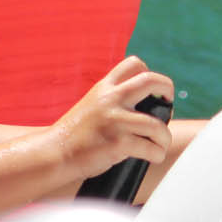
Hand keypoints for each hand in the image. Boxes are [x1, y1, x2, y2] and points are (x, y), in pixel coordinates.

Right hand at [55, 57, 172, 179]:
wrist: (53, 152)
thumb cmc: (74, 135)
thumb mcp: (92, 105)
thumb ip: (112, 100)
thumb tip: (143, 107)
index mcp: (104, 87)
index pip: (134, 64)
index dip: (150, 73)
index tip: (153, 90)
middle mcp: (111, 99)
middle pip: (151, 81)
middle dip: (167, 89)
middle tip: (168, 104)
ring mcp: (115, 120)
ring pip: (157, 124)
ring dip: (164, 137)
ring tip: (159, 144)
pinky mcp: (118, 142)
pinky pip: (151, 148)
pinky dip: (157, 154)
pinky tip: (153, 157)